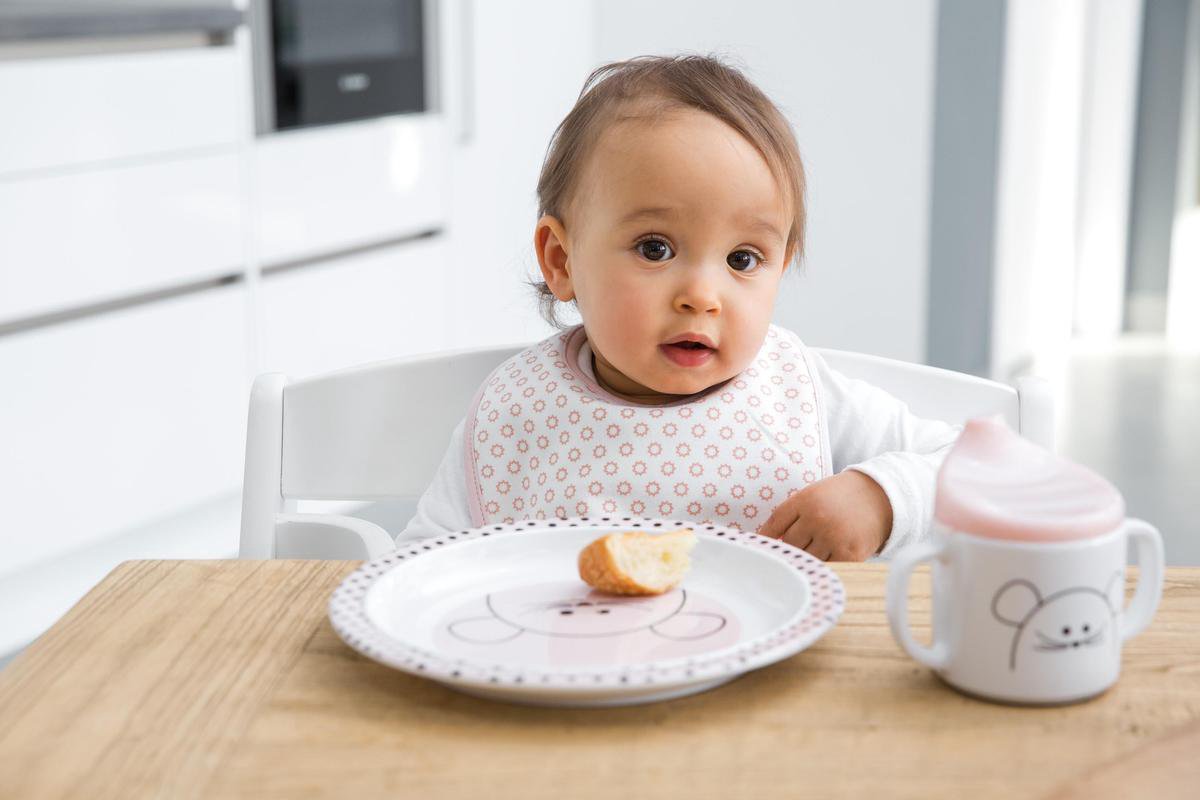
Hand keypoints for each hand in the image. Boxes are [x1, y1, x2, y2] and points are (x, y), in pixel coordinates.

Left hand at [757, 470, 892, 560]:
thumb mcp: (813, 494)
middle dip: (791, 548)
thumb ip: (791, 515)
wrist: (881, 496)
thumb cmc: (840, 497)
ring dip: (808, 559)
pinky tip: (829, 559)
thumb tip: (769, 543)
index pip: (775, 525)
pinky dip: (825, 566)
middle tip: (795, 550)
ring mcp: (834, 538)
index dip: (765, 539)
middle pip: (790, 545)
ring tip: (817, 551)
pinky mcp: (851, 555)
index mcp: (805, 500)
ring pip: (807, 559)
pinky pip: (828, 568)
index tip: (760, 548)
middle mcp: (818, 518)